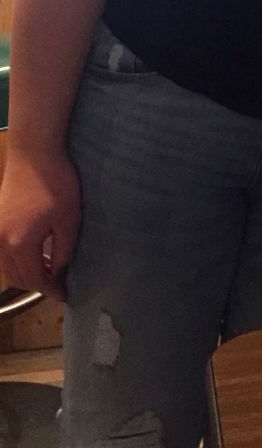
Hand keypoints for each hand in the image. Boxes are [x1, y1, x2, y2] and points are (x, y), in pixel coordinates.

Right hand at [0, 147, 80, 299]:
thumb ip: (62, 250)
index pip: (35, 279)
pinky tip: (35, 253)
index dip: (51, 289)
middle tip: (59, 284)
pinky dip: (17, 261)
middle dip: (38, 284)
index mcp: (19, 244)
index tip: (66, 294)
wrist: (33, 154)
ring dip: (26, 273)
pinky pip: (2, 254)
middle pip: (17, 277)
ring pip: (7, 267)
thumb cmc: (56, 183)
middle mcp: (0, 243)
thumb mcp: (68, 219)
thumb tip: (57, 270)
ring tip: (49, 270)